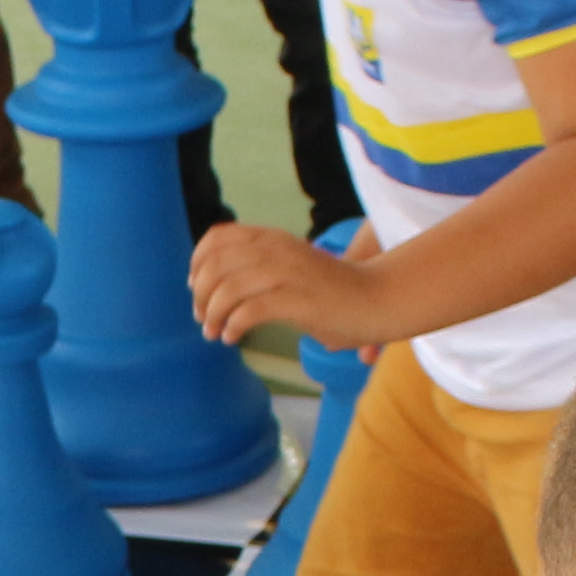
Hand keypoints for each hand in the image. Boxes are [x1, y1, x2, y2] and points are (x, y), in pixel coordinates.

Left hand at [194, 217, 379, 348]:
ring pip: (228, 288)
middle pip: (216, 265)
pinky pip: (249, 311)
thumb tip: (219, 286)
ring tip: (213, 333)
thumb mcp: (292, 267)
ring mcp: (288, 273)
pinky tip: (232, 337)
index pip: (218, 238)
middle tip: (202, 318)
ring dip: (212, 315)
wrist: (379, 299)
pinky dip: (233, 326)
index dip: (198, 261)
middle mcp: (277, 250)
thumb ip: (261, 266)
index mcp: (273, 238)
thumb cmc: (333, 291)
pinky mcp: (298, 300)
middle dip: (201, 295)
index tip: (196, 286)